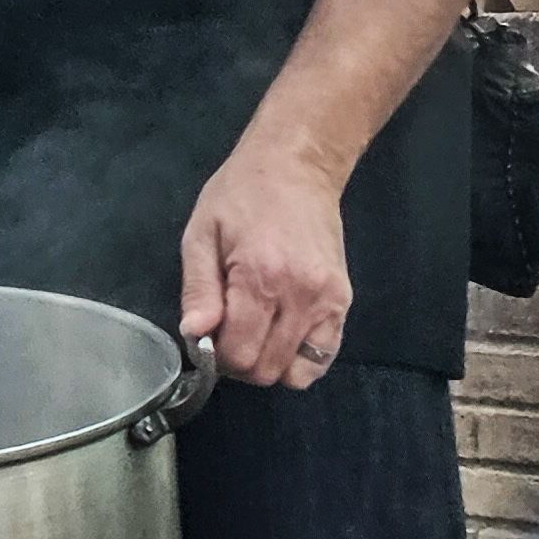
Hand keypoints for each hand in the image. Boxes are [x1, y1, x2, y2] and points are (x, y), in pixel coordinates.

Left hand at [180, 130, 350, 389]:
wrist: (297, 167)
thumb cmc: (240, 196)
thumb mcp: (201, 234)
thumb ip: (198, 290)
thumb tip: (195, 335)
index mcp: (259, 278)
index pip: (238, 353)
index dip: (215, 356)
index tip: (208, 336)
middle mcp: (300, 296)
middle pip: (266, 368)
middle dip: (239, 363)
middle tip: (228, 334)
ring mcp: (328, 301)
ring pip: (295, 371)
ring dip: (268, 364)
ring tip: (255, 334)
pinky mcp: (343, 301)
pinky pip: (324, 357)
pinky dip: (300, 361)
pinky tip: (281, 338)